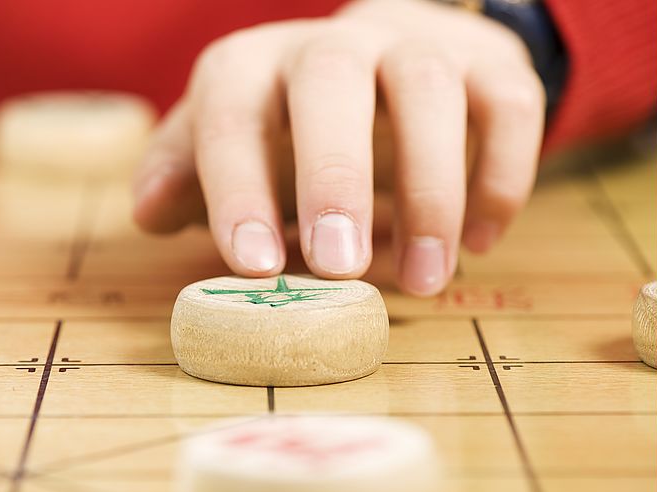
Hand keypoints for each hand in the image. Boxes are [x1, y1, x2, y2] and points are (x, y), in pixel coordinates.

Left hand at [132, 0, 544, 295]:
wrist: (395, 62)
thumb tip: (148, 212)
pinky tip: (479, 242)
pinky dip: (501, 177)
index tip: (255, 267)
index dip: (239, 184)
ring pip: (427, 91)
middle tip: (342, 271)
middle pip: (330, 82)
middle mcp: (334, 44)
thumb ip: (188, 173)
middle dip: (335, 177)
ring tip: (423, 283)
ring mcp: (417, 46)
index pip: (234, 109)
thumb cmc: (295, 126)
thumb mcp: (234, 146)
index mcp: (257, 66)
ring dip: (429, 193)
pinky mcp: (489, 66)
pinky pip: (509, 105)